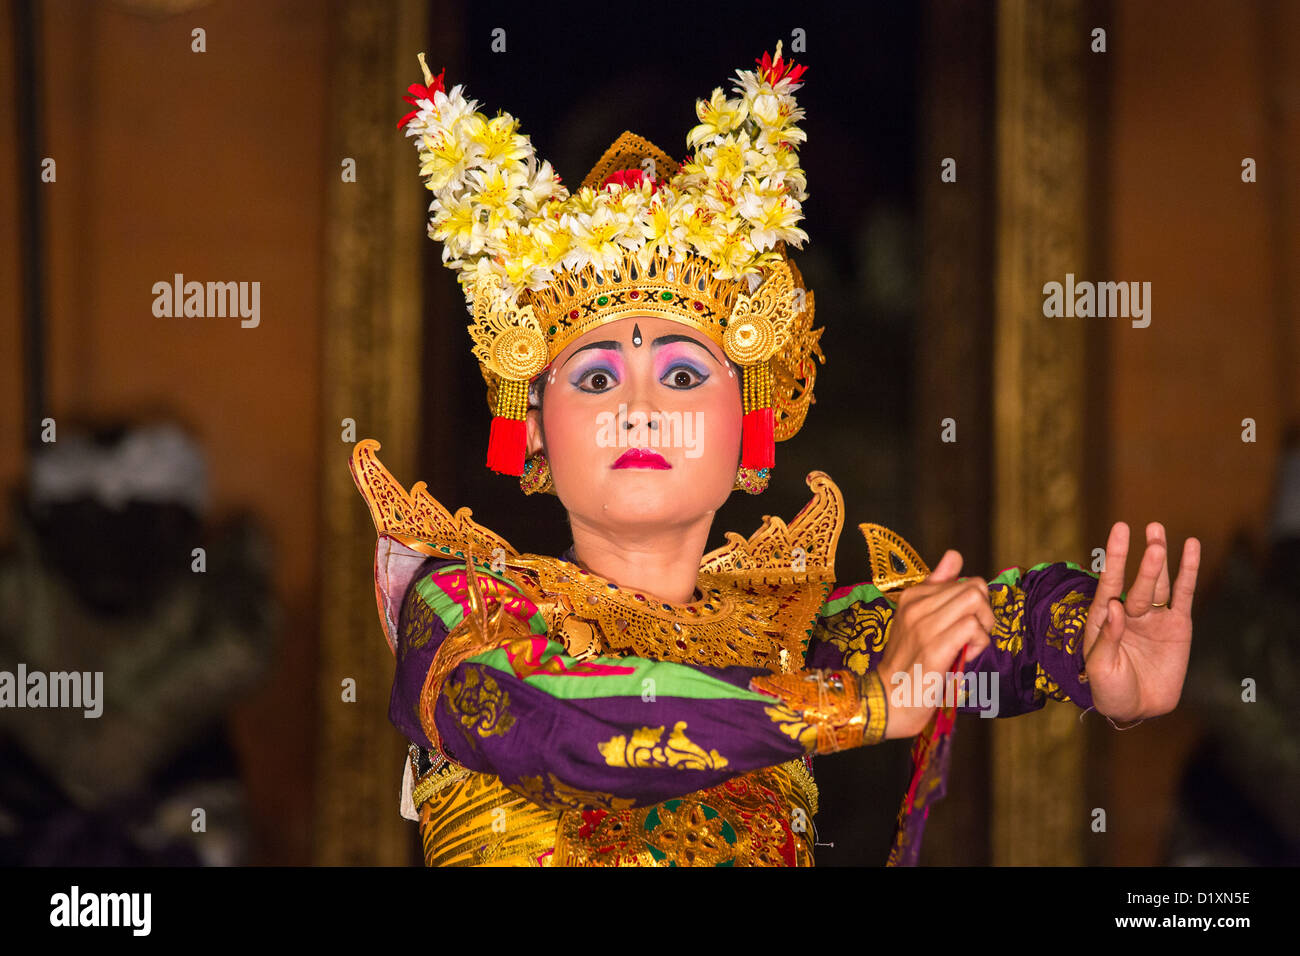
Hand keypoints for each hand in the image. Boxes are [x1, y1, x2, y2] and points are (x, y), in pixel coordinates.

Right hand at [875, 549, 992, 738]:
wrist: (886, 702)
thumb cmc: (907, 666)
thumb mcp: (918, 621)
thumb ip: (936, 587)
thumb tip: (954, 555)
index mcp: (912, 597)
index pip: (963, 580)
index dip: (973, 605)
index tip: (962, 627)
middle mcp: (915, 605)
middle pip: (974, 587)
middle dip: (985, 612)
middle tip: (974, 637)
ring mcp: (924, 626)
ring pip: (975, 601)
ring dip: (984, 627)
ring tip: (971, 646)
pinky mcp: (934, 648)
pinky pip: (973, 627)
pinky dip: (980, 643)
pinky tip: (967, 658)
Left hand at [1082, 522, 1200, 721]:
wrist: (1137, 708)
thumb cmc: (1110, 689)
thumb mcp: (1100, 667)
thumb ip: (1107, 638)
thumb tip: (1113, 605)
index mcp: (1103, 618)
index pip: (1109, 582)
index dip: (1115, 558)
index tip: (1120, 531)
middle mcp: (1127, 611)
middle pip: (1136, 581)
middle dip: (1144, 559)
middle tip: (1152, 530)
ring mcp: (1152, 616)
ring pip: (1158, 583)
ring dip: (1160, 559)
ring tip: (1159, 532)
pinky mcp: (1177, 625)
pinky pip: (1183, 594)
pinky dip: (1188, 572)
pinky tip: (1191, 549)